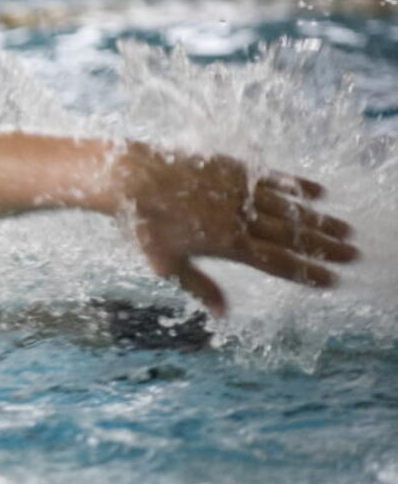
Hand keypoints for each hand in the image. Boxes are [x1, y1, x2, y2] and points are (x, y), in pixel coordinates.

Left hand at [115, 143, 356, 316]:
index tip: (332, 280)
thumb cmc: (142, 224)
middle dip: (324, 247)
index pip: (276, 263)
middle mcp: (238, 217)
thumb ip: (200, 287)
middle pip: (290, 236)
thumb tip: (224, 315)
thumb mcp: (167, 264)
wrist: (129, 178)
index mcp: (226, 245)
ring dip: (318, 220)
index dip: (306, 272)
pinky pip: (270, 179)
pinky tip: (317, 193)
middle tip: (354, 255)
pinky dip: (295, 186)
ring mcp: (236, 190)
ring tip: (346, 230)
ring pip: (287, 208)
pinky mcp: (230, 168)